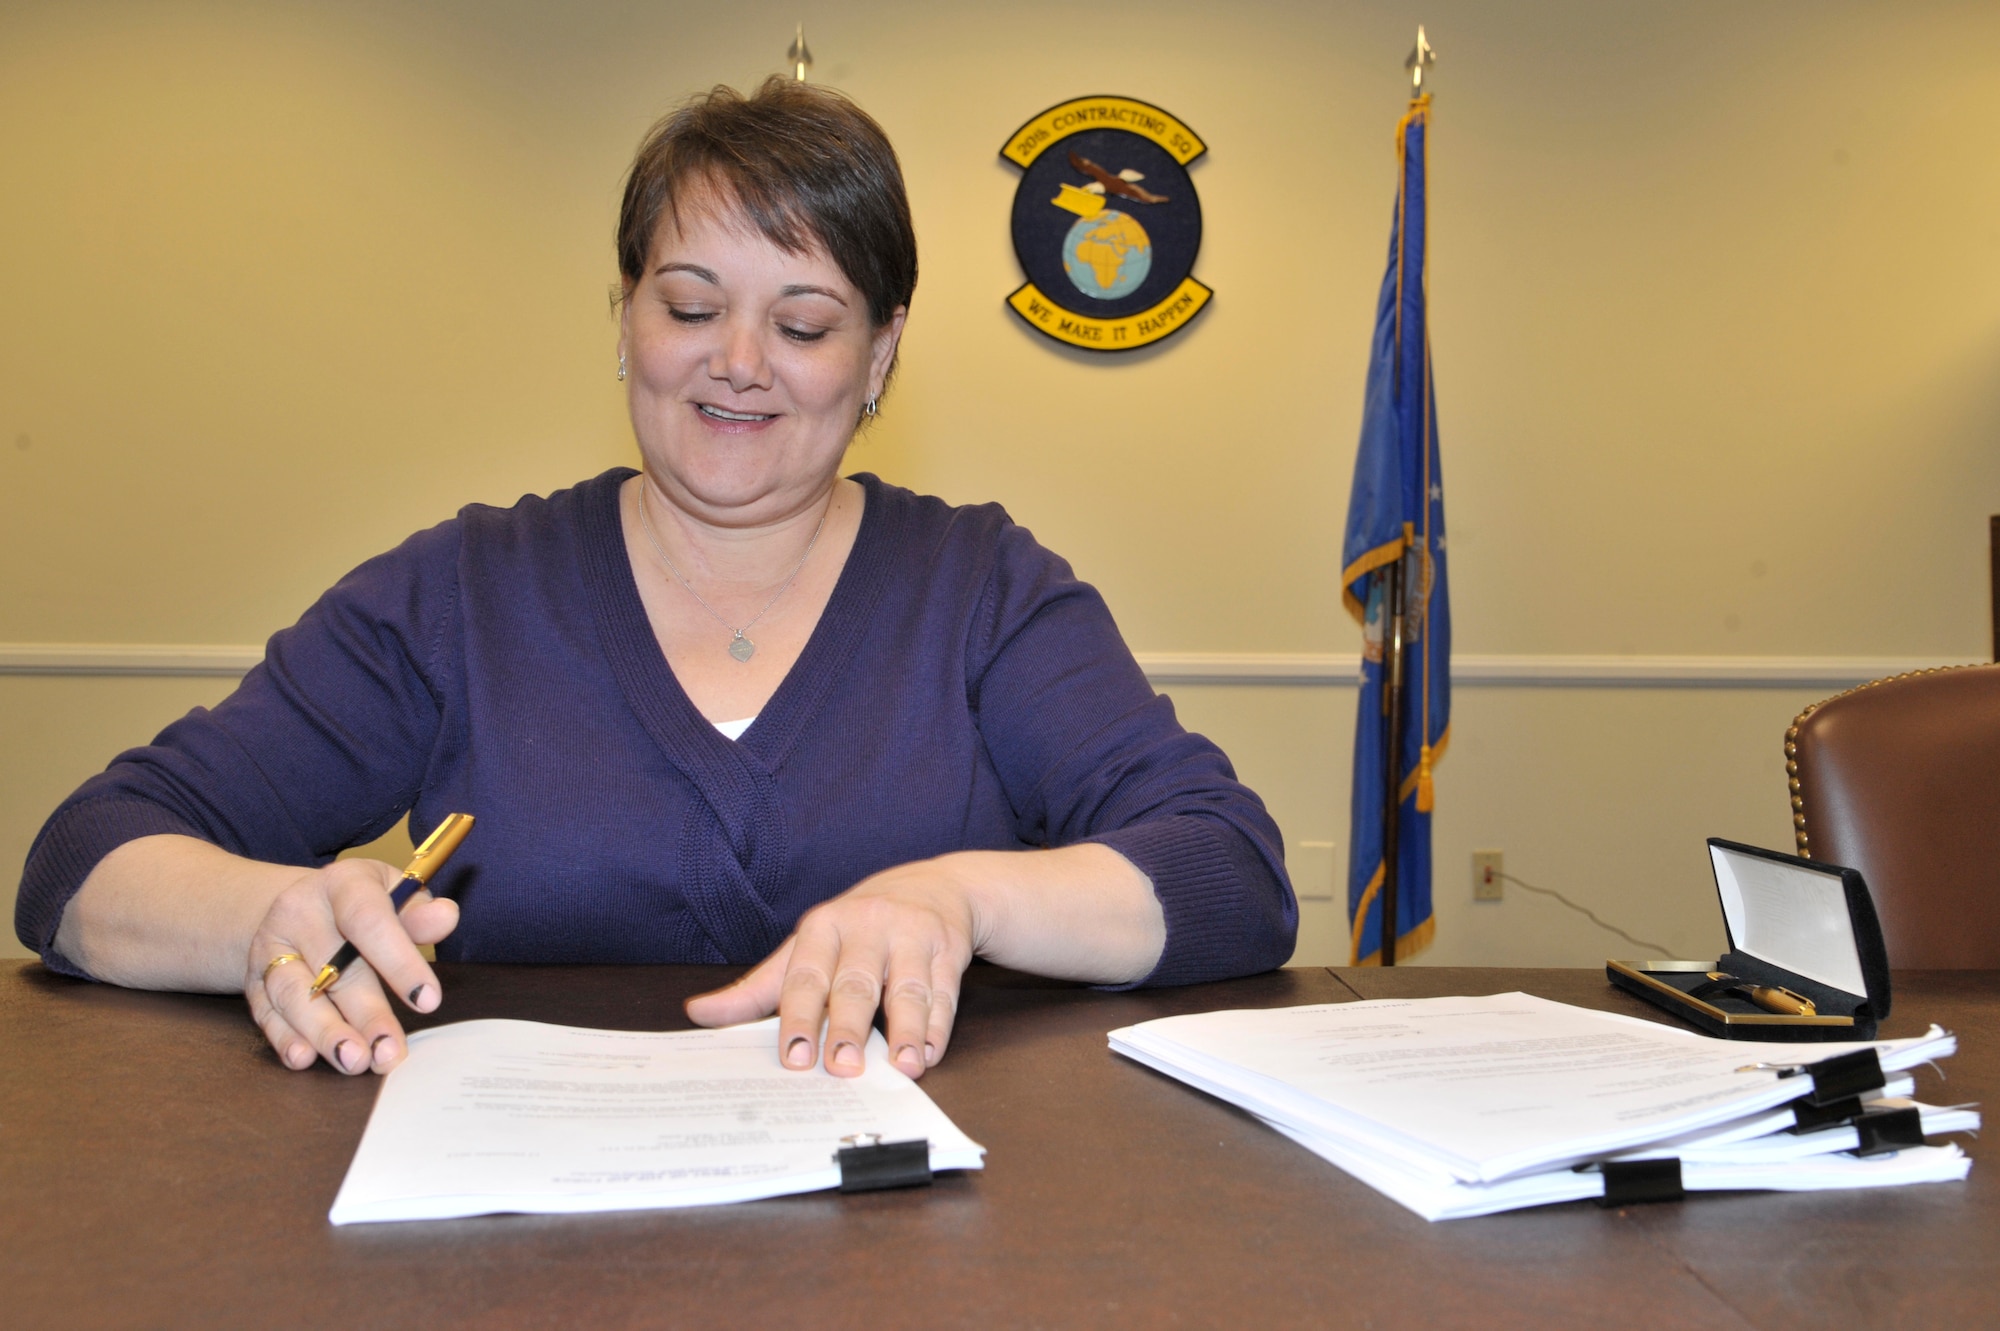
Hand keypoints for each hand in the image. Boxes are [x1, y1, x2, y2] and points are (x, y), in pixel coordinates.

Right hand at [243, 858, 459, 1074]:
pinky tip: (304, 1058)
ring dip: (325, 1033)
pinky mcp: (254, 980)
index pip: (369, 921)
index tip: (428, 1000)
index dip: (399, 961)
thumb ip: (420, 912)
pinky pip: (266, 1012)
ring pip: (294, 994)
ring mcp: (270, 947)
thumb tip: (446, 916)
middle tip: (390, 1052)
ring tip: (355, 1061)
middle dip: (366, 1014)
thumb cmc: (363, 904)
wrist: (301, 905)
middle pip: (333, 967)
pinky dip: (285, 1038)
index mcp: (342, 884)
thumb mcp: (393, 893)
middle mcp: (298, 912)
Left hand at [684, 858, 976, 1079]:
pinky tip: (929, 1053)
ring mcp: (911, 934)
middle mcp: (867, 925)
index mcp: (823, 926)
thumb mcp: (806, 948)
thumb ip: (759, 987)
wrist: (934, 887)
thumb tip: (697, 1013)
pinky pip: (943, 992)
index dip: (799, 1018)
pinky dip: (938, 1027)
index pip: (806, 977)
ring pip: (907, 989)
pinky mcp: (948, 948)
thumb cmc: (857, 928)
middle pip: (855, 984)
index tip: (793, 1057)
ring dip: (906, 1031)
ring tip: (903, 1068)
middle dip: (848, 1028)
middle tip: (841, 1069)